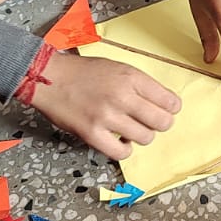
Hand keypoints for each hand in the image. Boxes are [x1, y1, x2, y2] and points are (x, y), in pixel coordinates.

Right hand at [26, 51, 181, 159]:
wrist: (49, 77)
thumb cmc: (83, 72)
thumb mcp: (117, 67)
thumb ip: (140, 84)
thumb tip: (163, 103)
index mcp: (131, 77)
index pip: (170, 101)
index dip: (171, 109)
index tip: (165, 110)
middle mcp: (122, 96)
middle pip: (162, 122)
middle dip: (159, 124)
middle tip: (149, 122)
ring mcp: (107, 116)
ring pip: (145, 138)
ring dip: (141, 136)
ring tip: (130, 130)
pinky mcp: (92, 133)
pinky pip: (122, 152)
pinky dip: (124, 150)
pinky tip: (120, 142)